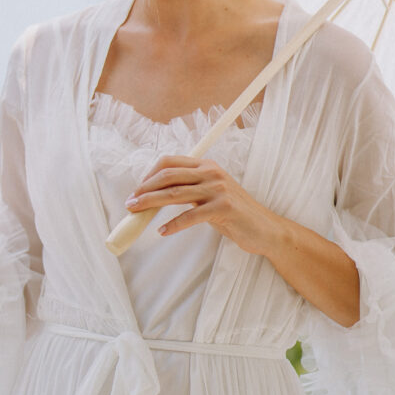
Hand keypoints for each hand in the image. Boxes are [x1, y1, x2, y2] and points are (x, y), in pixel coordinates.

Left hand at [125, 154, 275, 253]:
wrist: (264, 228)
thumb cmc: (233, 213)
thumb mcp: (210, 195)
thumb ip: (189, 190)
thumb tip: (155, 196)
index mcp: (206, 166)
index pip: (170, 162)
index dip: (149, 175)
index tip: (137, 190)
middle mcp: (211, 173)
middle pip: (168, 176)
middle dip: (145, 189)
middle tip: (130, 203)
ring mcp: (218, 189)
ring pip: (175, 193)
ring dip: (151, 203)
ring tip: (136, 213)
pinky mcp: (223, 207)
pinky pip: (191, 215)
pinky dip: (174, 224)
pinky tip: (163, 231)